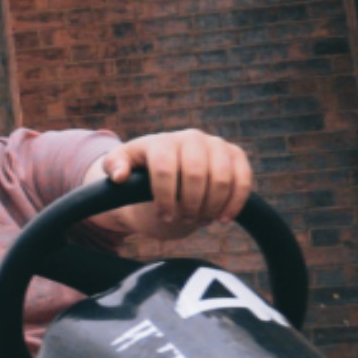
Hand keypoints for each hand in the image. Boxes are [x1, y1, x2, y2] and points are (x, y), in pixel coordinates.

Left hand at [107, 128, 254, 250]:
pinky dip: (235, 202)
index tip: (165, 216)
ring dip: (211, 205)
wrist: (170, 175)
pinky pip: (244, 178)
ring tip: (200, 219)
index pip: (165, 168)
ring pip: (222, 177)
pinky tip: (222, 220)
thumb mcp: (123, 174)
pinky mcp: (236, 155)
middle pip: (196, 174)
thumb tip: (119, 176)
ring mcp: (216, 144)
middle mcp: (191, 137)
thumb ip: (114, 168)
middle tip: (184, 219)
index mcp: (161, 141)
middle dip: (190, 204)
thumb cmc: (144, 177)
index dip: (165, 198)